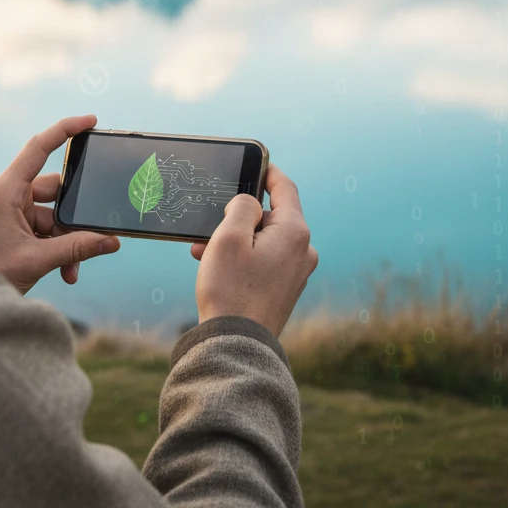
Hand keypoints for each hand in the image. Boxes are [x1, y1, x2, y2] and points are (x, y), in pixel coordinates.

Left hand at [0, 114, 120, 294]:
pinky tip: (64, 271)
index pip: (39, 147)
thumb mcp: (37, 260)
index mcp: (5, 190)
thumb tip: (111, 241)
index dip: (66, 130)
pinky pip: (41, 229)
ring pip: (51, 215)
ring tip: (71, 268)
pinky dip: (54, 247)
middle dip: (73, 218)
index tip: (90, 121)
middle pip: (54, 191)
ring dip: (65, 240)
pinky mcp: (8, 225)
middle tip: (94, 233)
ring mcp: (6, 210)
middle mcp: (5, 194)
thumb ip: (77, 248)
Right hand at [190, 163, 317, 336]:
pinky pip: (264, 260)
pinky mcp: (285, 289)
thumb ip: (242, 206)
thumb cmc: (231, 289)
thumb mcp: (229, 236)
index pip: (284, 187)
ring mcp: (296, 272)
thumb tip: (248, 203)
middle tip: (210, 222)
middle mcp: (303, 250)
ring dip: (235, 239)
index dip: (267, 170)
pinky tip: (215, 266)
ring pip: (263, 239)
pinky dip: (242, 257)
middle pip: (271, 215)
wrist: (237, 346)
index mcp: (294, 232)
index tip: (253, 161)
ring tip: (204, 250)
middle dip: (238, 216)